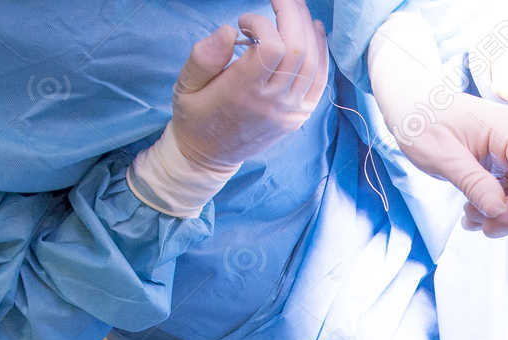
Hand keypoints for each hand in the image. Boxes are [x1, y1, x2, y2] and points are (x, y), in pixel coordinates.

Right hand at [170, 0, 330, 170]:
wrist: (210, 156)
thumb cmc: (195, 116)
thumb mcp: (185, 86)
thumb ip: (203, 58)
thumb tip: (227, 30)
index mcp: (242, 92)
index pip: (271, 47)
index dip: (262, 24)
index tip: (244, 21)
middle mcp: (272, 103)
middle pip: (297, 50)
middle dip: (292, 15)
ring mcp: (290, 111)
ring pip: (312, 63)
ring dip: (307, 29)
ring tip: (297, 8)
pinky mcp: (299, 115)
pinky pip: (319, 81)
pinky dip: (321, 54)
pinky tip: (315, 32)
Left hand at [400, 94, 507, 241]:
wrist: (408, 104)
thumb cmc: (421, 122)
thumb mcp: (443, 157)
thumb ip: (473, 184)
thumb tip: (498, 210)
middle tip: (486, 228)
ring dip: (500, 214)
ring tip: (470, 216)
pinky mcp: (500, 160)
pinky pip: (507, 191)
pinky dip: (492, 208)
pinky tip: (471, 212)